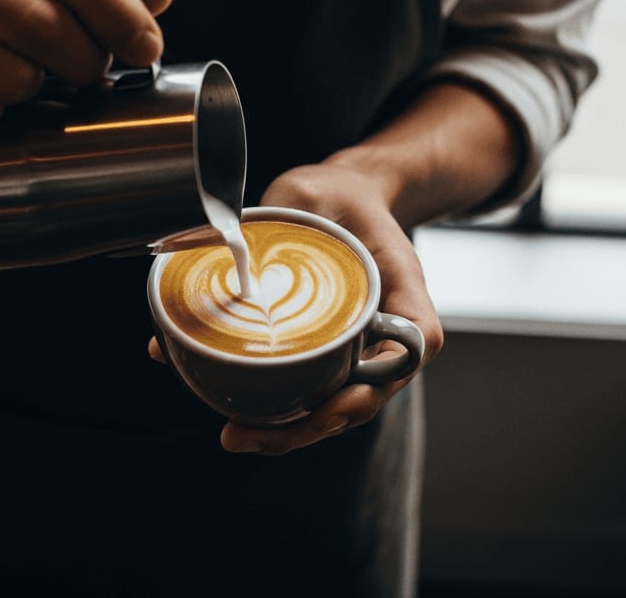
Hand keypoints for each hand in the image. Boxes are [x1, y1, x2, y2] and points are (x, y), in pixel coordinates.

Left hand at [148, 162, 444, 455]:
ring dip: (285, 429)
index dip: (372, 388)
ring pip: (328, 405)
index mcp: (403, 298)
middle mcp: (383, 336)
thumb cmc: (340, 197)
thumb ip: (291, 204)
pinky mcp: (321, 354)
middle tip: (248, 435)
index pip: (405, 355)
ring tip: (234, 435)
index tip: (336, 403)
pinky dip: (268, 403)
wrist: (343, 202)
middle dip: (307, 428)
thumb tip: (236, 233)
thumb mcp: (320, 189)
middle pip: (358, 400)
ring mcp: (353, 352)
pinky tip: (220, 400)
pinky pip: (302, 388)